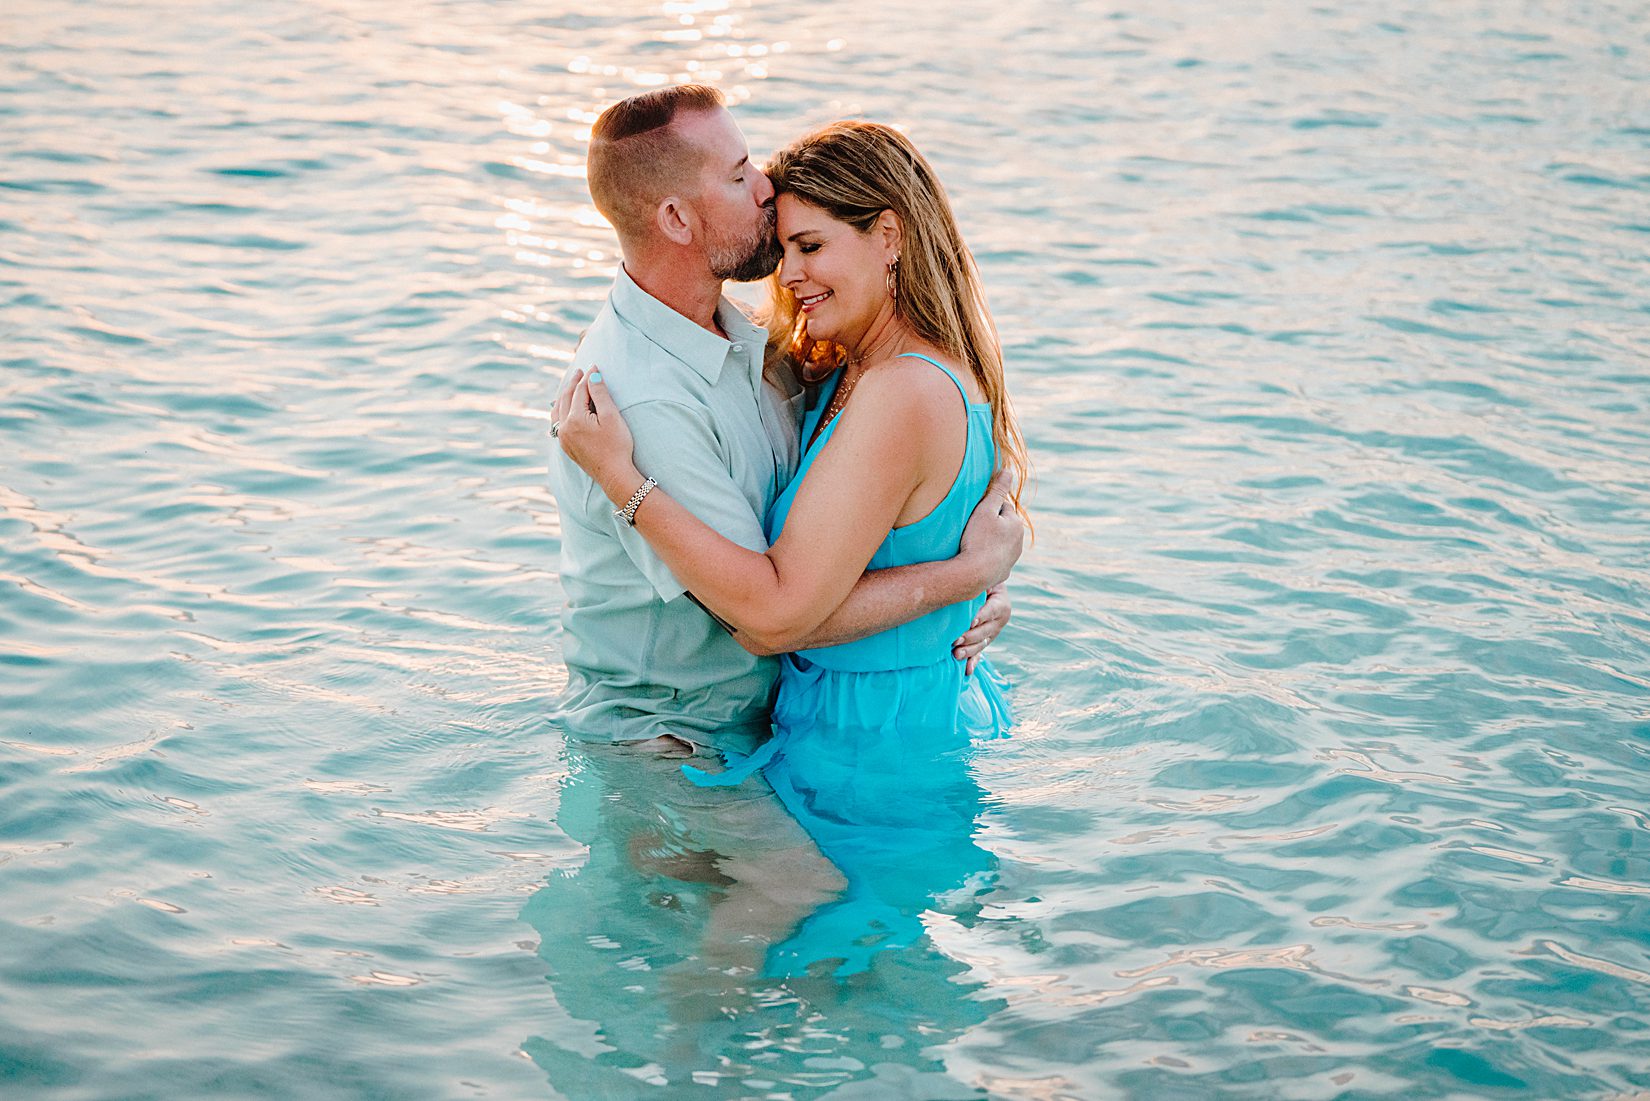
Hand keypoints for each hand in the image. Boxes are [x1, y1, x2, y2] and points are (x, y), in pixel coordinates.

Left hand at [554, 367, 639, 503]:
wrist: (614, 475)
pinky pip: (558, 422)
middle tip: (580, 371)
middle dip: (573, 383)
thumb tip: (592, 374)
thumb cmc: (617, 446)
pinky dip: (561, 410)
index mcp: (575, 419)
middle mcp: (564, 428)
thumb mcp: (611, 417)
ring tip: (571, 385)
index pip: (580, 391)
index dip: (588, 377)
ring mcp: (563, 438)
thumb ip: (600, 394)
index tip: (595, 366)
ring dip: (564, 395)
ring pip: (558, 410)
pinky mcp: (566, 446)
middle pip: (566, 398)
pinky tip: (565, 407)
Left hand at [953, 583, 1009, 674]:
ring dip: (970, 650)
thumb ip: (977, 583)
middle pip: (985, 631)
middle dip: (970, 637)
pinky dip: (974, 661)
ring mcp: (993, 633)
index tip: (971, 621)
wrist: (985, 589)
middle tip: (956, 640)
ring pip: (982, 644)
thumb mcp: (983, 579)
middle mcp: (1000, 620)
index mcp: (1001, 604)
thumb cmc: (980, 581)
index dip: (982, 616)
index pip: (992, 610)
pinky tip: (968, 670)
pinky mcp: (985, 641)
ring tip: (956, 654)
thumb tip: (962, 582)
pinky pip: (980, 653)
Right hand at [957, 472, 1023, 589]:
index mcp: (1016, 524)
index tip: (974, 514)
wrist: (973, 574)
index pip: (1002, 507)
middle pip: (1002, 525)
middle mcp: (1019, 542)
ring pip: (999, 542)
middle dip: (990, 524)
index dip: (986, 508)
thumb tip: (1008, 471)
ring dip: (989, 540)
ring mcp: (1012, 559)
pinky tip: (975, 557)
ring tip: (972, 544)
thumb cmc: (978, 539)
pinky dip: (987, 556)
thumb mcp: (985, 509)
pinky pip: (994, 559)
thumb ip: (997, 490)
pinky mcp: (1003, 573)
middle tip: (971, 529)